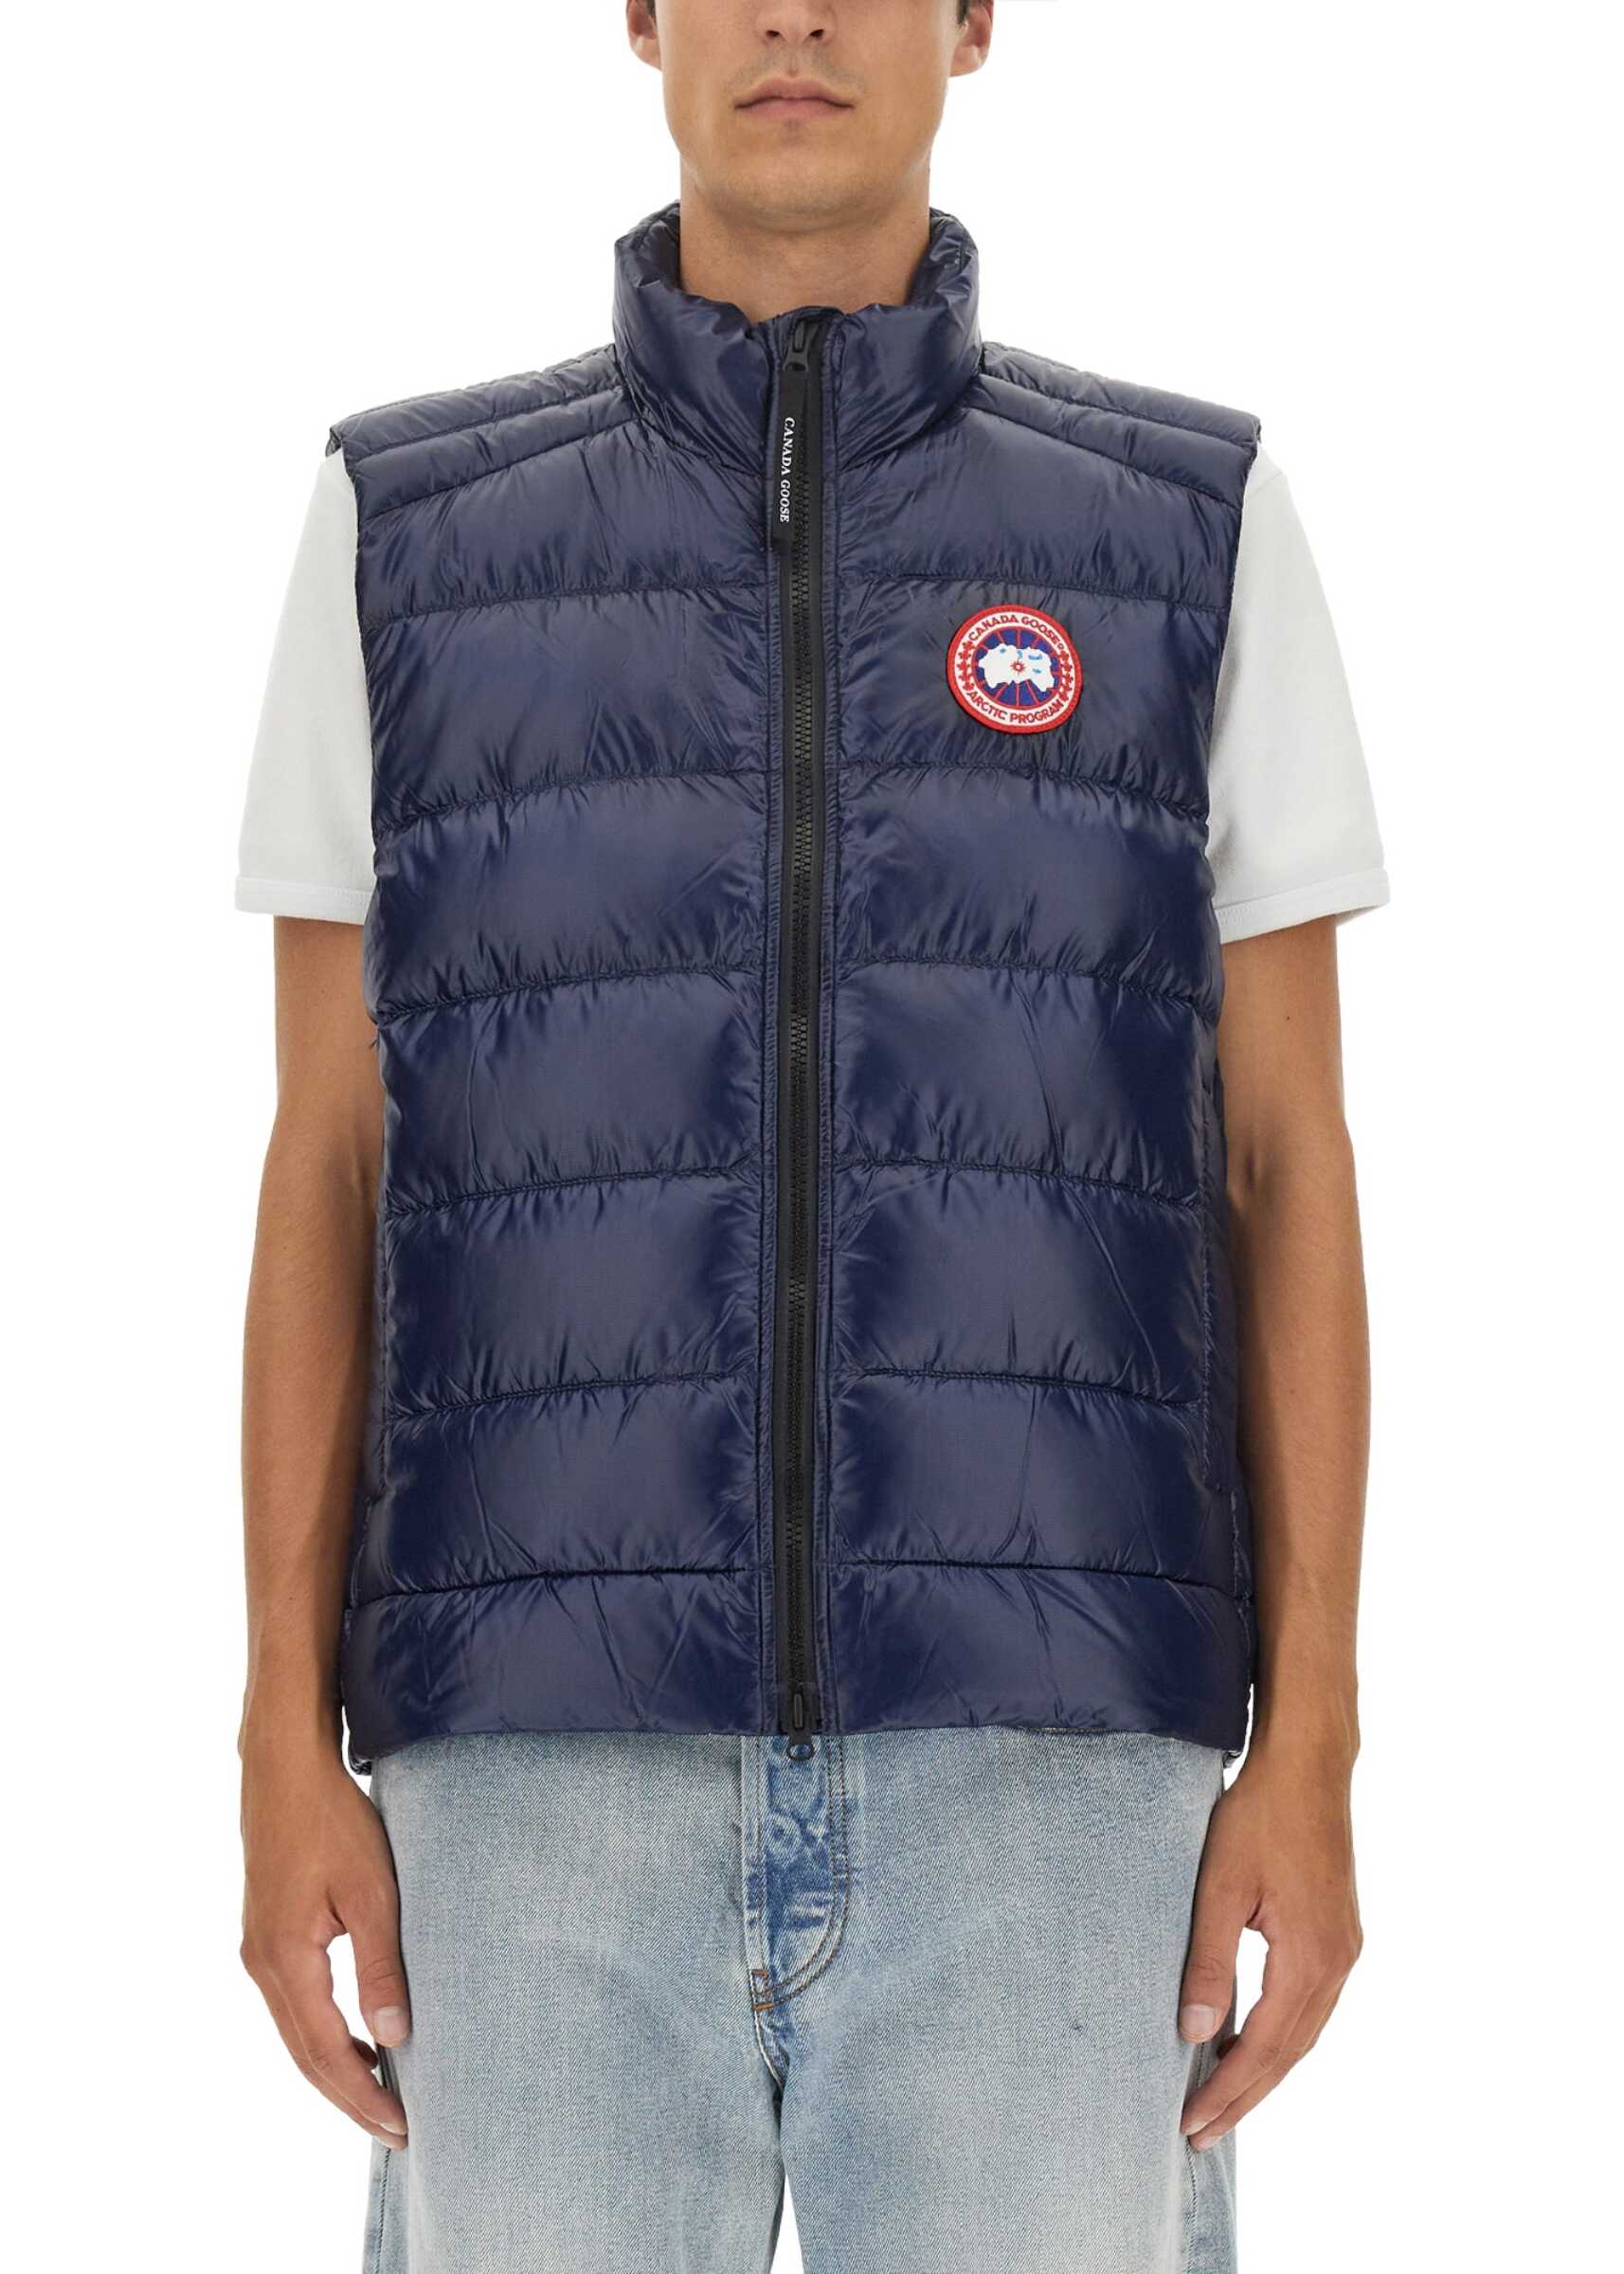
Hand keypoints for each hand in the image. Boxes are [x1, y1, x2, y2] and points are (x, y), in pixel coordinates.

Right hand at [240, 1738, 410, 2147]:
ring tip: (381, 2095)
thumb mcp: (371, 1891)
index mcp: (285, 1960)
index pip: (325, 2051)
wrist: (284, 1767)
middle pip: (305, 2054)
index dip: (362, 2094)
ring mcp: (259, 1949)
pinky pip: (294, 2003)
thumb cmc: (332, 1820)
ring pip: (297, 2032)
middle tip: (397, 2130)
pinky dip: (323, 2033)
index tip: (400, 2127)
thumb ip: (380, 1965)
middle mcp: (262, 1964)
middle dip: (350, 2096)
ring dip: (336, 2067)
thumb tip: (393, 2037)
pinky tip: (356, 2037)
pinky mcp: (266, 1933)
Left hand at [1177, 1741, 1361, 2149]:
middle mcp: (1338, 1963)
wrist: (1308, 1764)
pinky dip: (1280, 2034)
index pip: (1266, 2047)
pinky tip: (1250, 2041)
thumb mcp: (1220, 1886)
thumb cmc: (1259, 1815)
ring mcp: (1344, 1948)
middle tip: (1200, 2134)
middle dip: (1245, 2096)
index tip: (1191, 2123)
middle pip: (1291, 2053)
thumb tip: (1195, 2033)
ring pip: (1304, 2033)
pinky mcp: (1339, 1932)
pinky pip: (1310, 2005)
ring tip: (1220, 2100)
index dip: (1228, 2090)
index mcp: (1311, 1957)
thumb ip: (1210, 1961)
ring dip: (1264, 2070)